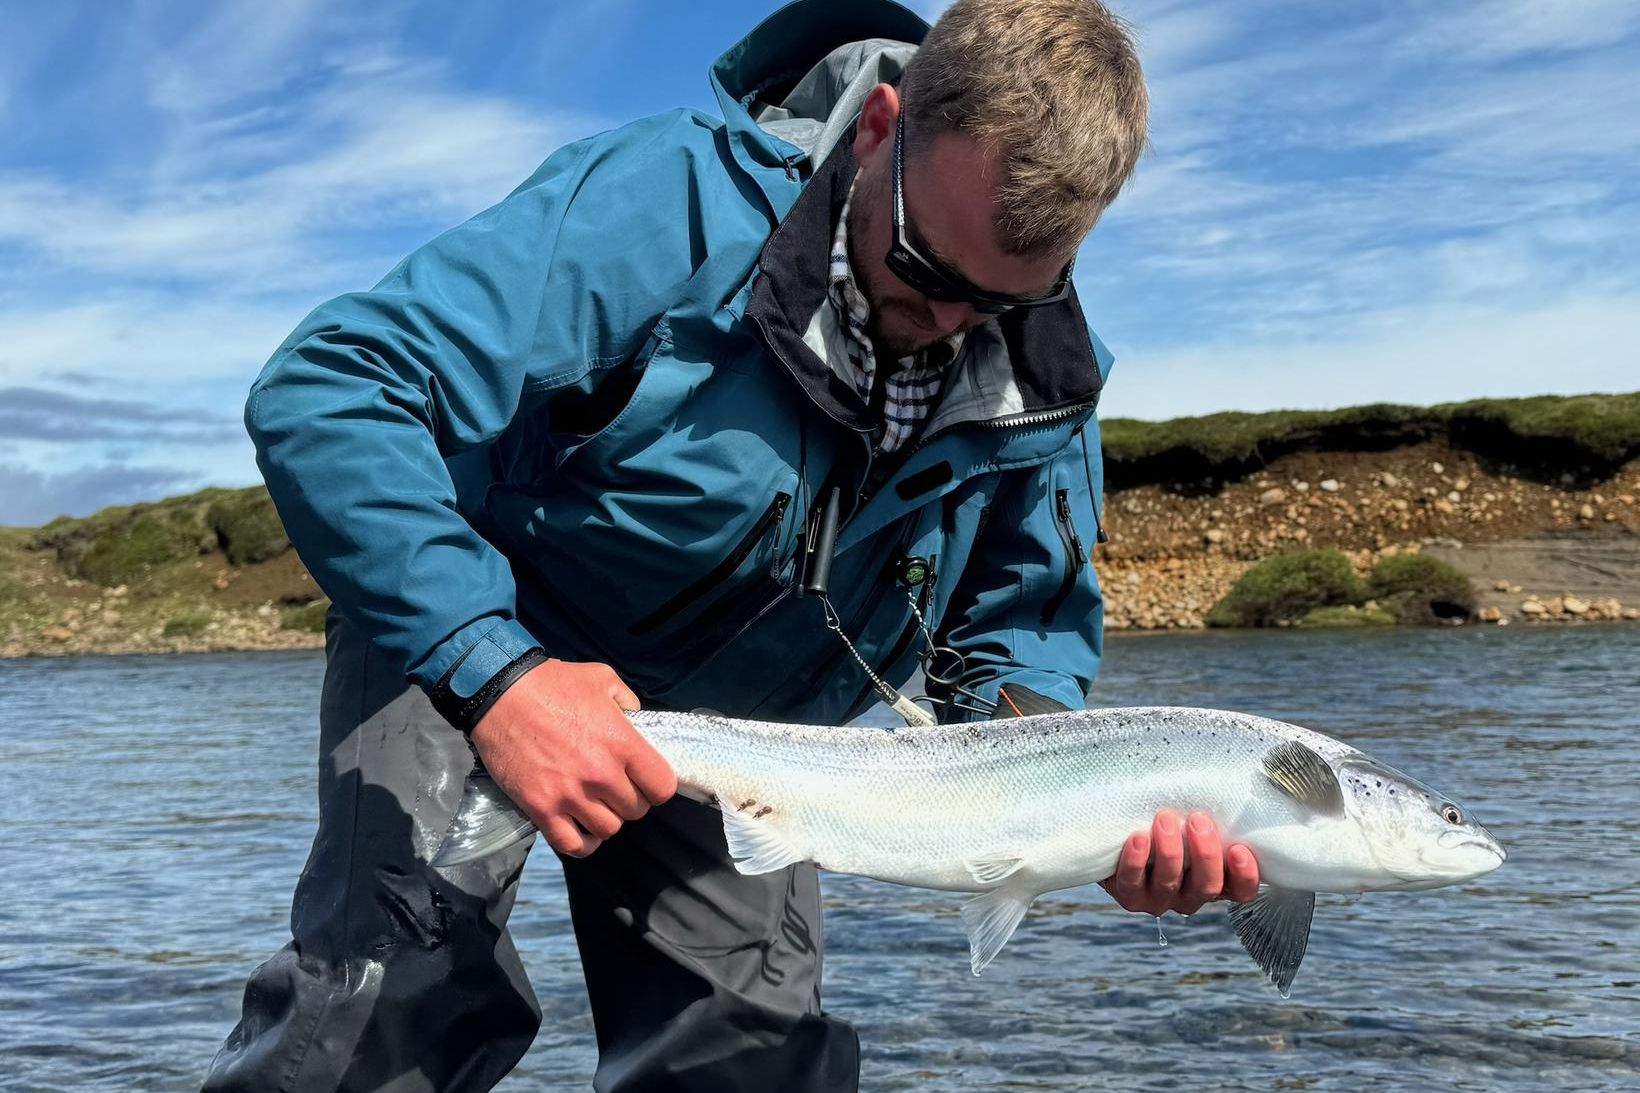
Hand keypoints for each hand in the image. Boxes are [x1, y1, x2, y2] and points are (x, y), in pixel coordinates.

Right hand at [469, 659, 675, 857]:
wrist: (500, 694)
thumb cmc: (552, 683)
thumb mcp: (602, 678)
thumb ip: (628, 701)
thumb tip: (637, 721)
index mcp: (622, 743)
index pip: (662, 787)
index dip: (656, 786)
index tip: (645, 781)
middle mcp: (601, 774)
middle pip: (635, 811)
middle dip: (630, 801)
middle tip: (615, 788)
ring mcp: (570, 795)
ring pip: (608, 829)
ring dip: (605, 819)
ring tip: (596, 804)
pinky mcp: (541, 809)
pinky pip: (573, 845)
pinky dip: (582, 843)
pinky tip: (581, 828)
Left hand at [1101, 809, 1258, 915]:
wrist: (1122, 835)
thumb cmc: (1170, 823)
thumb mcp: (1195, 821)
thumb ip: (1212, 817)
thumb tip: (1229, 784)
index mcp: (1216, 881)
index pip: (1240, 890)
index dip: (1244, 875)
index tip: (1238, 849)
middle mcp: (1190, 896)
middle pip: (1207, 886)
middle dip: (1205, 854)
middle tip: (1198, 820)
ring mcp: (1159, 899)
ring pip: (1170, 883)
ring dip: (1170, 851)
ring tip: (1165, 819)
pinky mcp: (1129, 895)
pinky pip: (1132, 882)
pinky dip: (1136, 860)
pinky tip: (1138, 837)